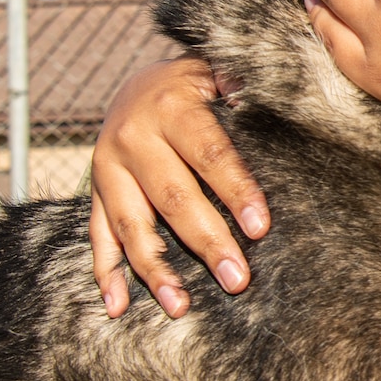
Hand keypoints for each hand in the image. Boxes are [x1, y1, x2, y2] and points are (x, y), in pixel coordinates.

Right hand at [89, 58, 268, 317]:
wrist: (140, 83)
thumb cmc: (201, 86)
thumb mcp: (222, 73)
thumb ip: (247, 87)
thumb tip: (284, 104)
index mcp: (172, 106)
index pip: (210, 153)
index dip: (236, 190)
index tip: (260, 228)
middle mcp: (133, 136)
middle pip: (173, 197)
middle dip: (207, 242)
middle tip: (237, 280)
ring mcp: (108, 166)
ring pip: (130, 224)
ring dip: (155, 269)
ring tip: (181, 306)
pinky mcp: (96, 190)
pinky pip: (98, 235)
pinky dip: (106, 273)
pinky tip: (118, 306)